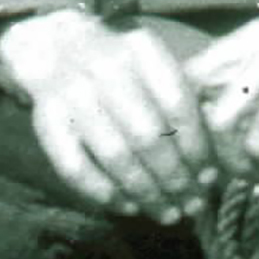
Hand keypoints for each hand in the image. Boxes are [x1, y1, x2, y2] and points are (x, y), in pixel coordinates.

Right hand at [0, 10, 219, 223]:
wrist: (53, 45)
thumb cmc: (122, 65)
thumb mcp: (154, 63)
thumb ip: (182, 99)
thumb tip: (212, 159)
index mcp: (141, 49)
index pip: (177, 105)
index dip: (197, 148)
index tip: (209, 178)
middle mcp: (105, 68)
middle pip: (147, 135)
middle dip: (175, 178)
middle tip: (193, 205)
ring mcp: (71, 94)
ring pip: (115, 155)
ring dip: (146, 192)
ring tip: (168, 213)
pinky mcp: (46, 120)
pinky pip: (75, 167)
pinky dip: (103, 193)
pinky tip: (128, 206)